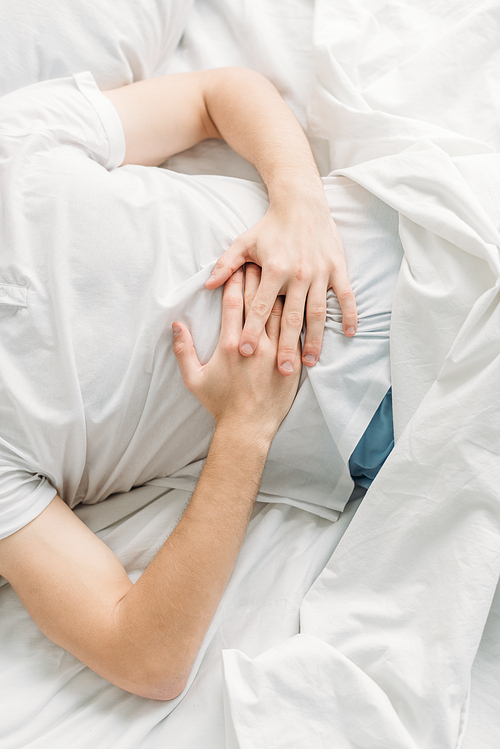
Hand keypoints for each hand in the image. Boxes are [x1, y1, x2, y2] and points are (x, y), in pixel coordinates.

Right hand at [173, 266, 300, 441]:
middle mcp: (255, 344)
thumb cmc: (220, 404)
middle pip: (259, 301)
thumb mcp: (193, 379)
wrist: (248, 428)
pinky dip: (296, 313)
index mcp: (230, 344)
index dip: (235, 280)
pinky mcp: (291, 361)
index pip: (234, 303)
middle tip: (258, 258)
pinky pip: (296, 332)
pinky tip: (297, 299)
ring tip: (280, 272)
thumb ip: (183, 350)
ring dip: (279, 290)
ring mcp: (277, 352)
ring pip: (280, 312)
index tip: (237, 265)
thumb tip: (176, 325)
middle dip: (257, 277)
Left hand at [205, 197, 356, 375]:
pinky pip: (345, 295)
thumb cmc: (270, 226)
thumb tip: (208, 285)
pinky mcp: (337, 269)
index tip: (246, 353)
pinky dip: (348, 314)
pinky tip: (348, 334)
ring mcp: (320, 273)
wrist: (302, 202)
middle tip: (280, 370)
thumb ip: (226, 265)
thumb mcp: (244, 242)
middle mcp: (297, 273)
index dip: (253, 330)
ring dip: (315, 339)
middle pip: (290, 317)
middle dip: (285, 345)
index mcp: (273, 269)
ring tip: (309, 362)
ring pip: (317, 312)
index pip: (260, 307)